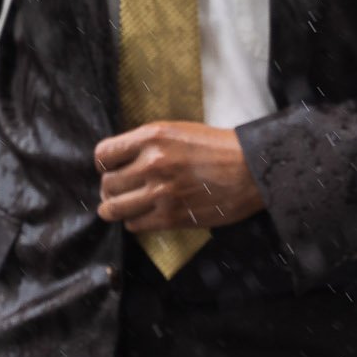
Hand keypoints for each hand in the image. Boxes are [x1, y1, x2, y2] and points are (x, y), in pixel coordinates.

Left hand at [95, 122, 265, 231]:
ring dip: (116, 209)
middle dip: (111, 189)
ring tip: (124, 207)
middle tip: (121, 191)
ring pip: (114, 208)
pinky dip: (136, 222)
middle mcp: (152, 164)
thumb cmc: (220, 148)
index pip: (103, 155)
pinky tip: (146, 215)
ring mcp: (161, 192)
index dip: (105, 164)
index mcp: (152, 137)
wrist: (253, 169)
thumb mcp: (179, 131)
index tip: (113, 169)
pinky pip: (135, 225)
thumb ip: (148, 143)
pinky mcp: (172, 216)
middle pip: (107, 184)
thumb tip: (121, 161)